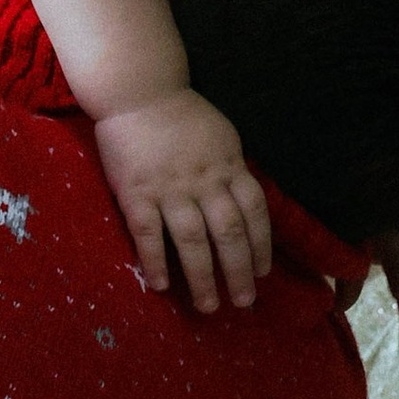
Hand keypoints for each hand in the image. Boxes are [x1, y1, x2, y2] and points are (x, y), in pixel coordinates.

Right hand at [94, 87, 271, 310]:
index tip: (263, 273)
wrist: (138, 91)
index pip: (255, 213)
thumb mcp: (222, 137)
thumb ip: (232, 170)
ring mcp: (169, 189)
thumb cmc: (181, 115)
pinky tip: (162, 285)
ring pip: (192, 241)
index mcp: (228, 166)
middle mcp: (204, 181)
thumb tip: (244, 204)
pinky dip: (156, 261)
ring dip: (203, 278)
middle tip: (243, 302)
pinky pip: (148, 234)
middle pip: (229, 233)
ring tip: (209, 306)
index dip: (262, 246)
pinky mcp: (136, 193)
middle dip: (238, 272)